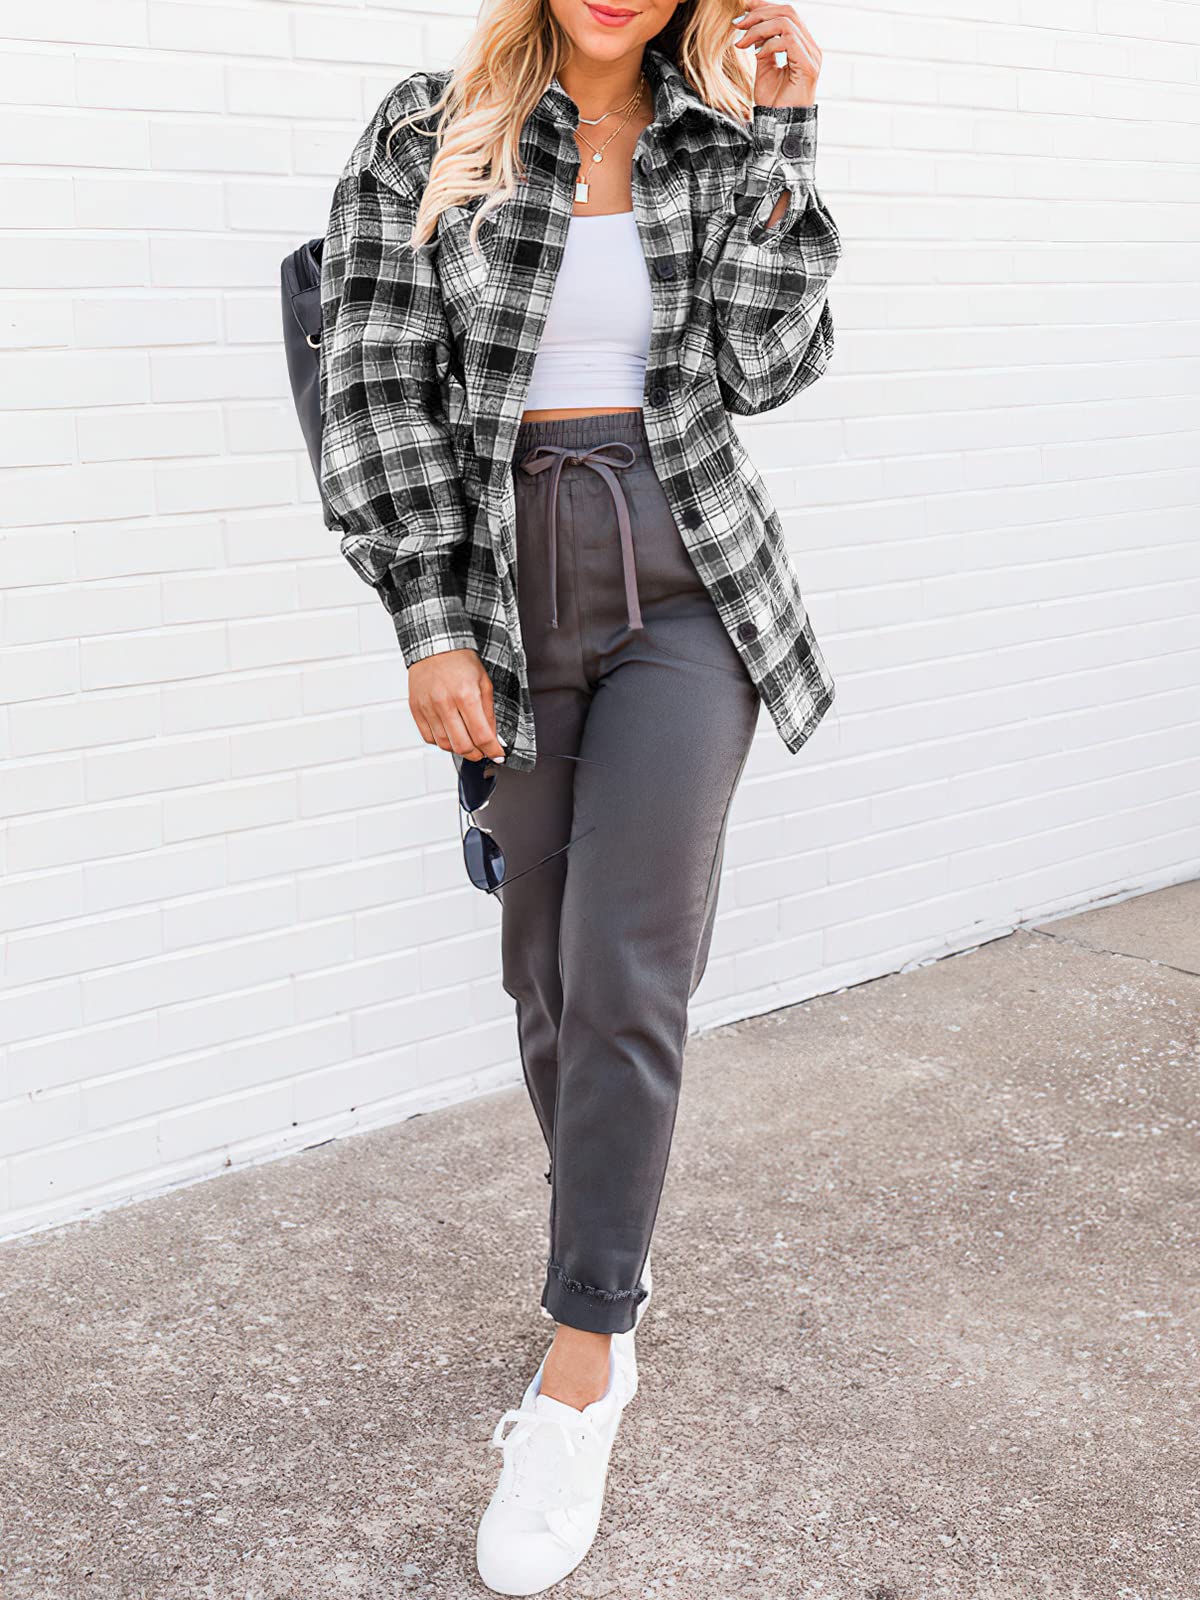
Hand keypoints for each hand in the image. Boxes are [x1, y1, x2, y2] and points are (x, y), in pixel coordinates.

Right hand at [408, 648, 505, 762]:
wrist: (435, 646)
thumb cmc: (460, 662)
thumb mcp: (484, 684)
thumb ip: (489, 713)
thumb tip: (493, 738)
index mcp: (466, 695)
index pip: (481, 735)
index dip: (492, 750)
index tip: (498, 755)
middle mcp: (445, 703)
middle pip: (462, 745)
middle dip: (477, 754)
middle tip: (483, 752)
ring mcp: (428, 708)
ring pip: (445, 744)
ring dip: (459, 749)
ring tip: (468, 742)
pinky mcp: (416, 710)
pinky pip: (429, 738)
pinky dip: (442, 741)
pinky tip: (450, 733)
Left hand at [732, 3, 821, 108]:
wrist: (779, 128)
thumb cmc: (774, 105)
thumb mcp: (764, 70)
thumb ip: (763, 48)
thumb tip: (753, 30)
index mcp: (802, 46)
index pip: (786, 14)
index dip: (764, 6)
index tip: (743, 8)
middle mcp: (810, 48)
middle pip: (787, 12)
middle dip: (759, 13)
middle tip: (737, 24)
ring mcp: (812, 56)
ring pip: (786, 23)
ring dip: (759, 29)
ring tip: (741, 42)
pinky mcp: (808, 66)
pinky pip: (787, 41)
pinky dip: (768, 44)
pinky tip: (756, 55)